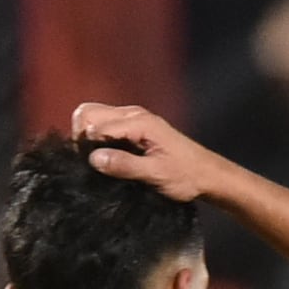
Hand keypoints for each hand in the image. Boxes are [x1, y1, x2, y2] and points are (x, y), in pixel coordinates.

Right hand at [64, 101, 239, 208]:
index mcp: (139, 122)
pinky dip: (98, 138)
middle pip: (88, 113)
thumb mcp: (154, 174)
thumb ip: (124, 165)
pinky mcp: (134, 126)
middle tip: (89, 162)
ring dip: (89, 137)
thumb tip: (93, 158)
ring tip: (97, 161)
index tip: (89, 167)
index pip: (95, 124)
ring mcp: (133, 118)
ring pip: (94, 117)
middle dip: (81, 135)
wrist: (206, 173)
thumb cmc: (185, 176)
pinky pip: (105, 124)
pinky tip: (107, 157)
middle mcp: (133, 114)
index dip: (86, 145)